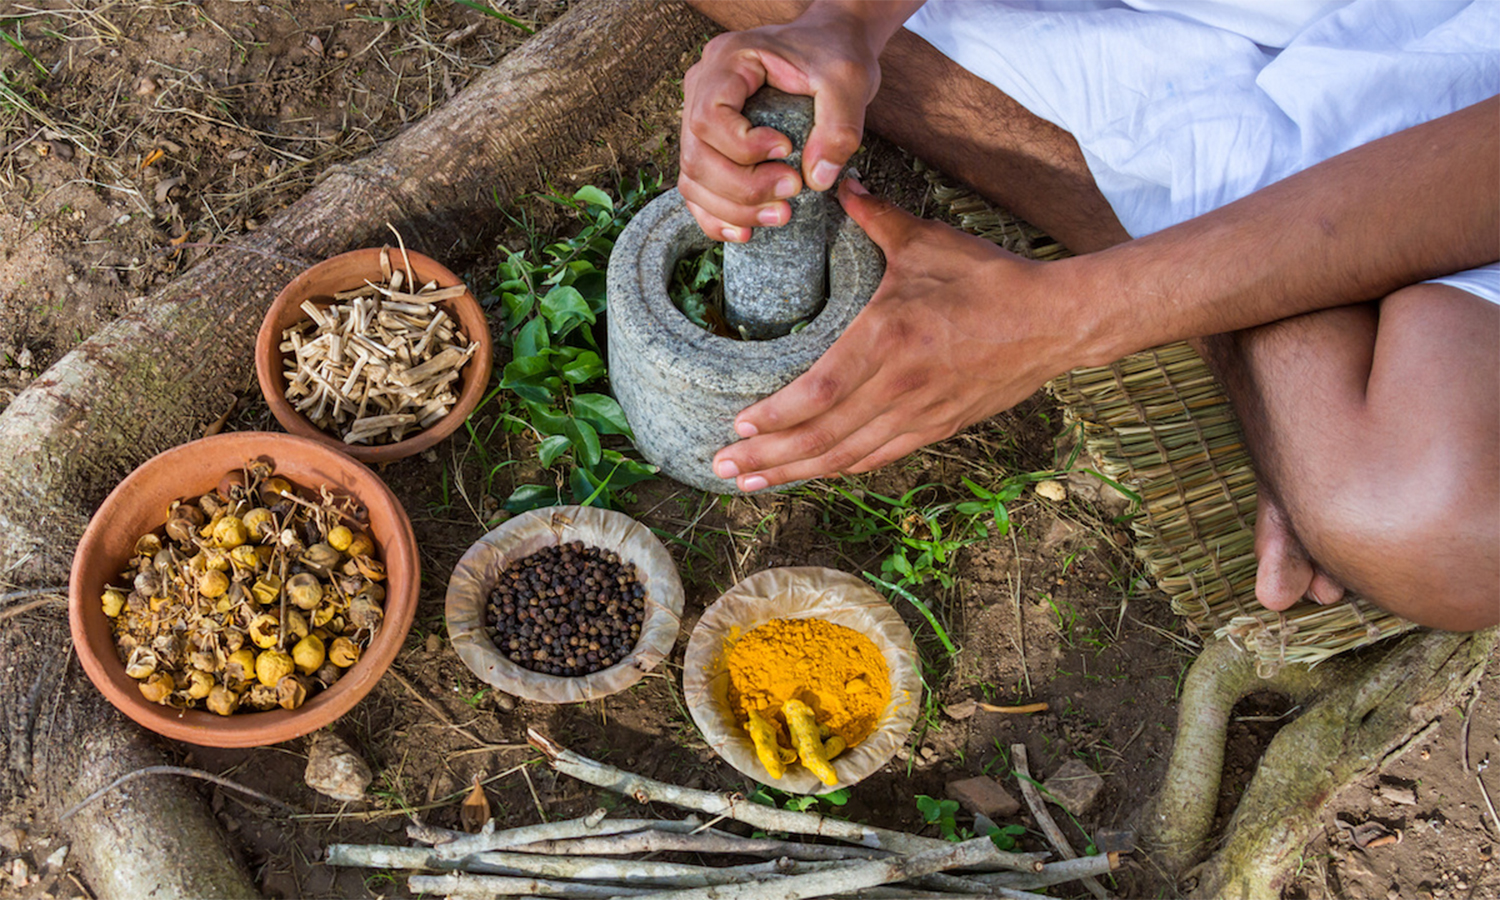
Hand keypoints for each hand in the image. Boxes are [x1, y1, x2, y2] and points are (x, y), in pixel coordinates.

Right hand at [678, 6, 885, 241]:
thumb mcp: (848, 80)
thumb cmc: (833, 54)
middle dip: (742, 188)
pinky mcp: (710, 144)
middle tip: (792, 193)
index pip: (708, 118)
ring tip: (781, 215)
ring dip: (732, 209)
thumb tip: (817, 180)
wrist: (829, 44)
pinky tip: (746, 231)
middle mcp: (702, 87)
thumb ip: (839, 127)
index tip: (788, 151)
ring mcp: (699, 116)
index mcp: (727, 60)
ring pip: (692, 178)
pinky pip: (697, 187)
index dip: (743, 148)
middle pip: (696, 156)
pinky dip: (717, 215)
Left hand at [711, 179, 1079, 490]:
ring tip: (749, 480)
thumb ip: (875, 218)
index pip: (819, 391)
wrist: (1057, 322)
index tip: (738, 425)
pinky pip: (878, 458)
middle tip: (721, 467)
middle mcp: (901, 386)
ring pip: (846, 457)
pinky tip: (810, 475)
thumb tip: (838, 185)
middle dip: (767, 457)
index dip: (776, 417)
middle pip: (822, 436)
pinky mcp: (938, 429)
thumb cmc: (992, 279)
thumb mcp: (928, 242)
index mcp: (890, 338)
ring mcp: (921, 415)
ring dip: (794, 473)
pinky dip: (839, 469)